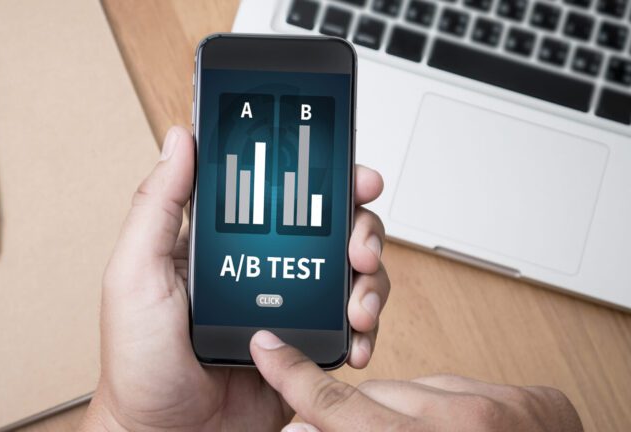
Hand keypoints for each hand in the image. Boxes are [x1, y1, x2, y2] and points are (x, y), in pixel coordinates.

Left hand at [79, 126, 389, 430]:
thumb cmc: (140, 363)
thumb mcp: (136, 273)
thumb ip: (157, 205)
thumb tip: (180, 140)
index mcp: (224, 243)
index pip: (279, 193)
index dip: (320, 178)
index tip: (347, 174)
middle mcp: (261, 268)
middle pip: (329, 228)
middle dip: (360, 227)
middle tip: (360, 246)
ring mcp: (287, 308)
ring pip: (349, 272)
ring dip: (371, 277)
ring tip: (360, 302)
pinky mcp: (304, 346)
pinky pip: (351, 325)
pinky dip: (367, 326)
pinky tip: (358, 336)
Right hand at [250, 330, 582, 431]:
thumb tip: (314, 426)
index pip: (336, 405)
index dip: (293, 376)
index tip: (268, 348)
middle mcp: (465, 421)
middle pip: (375, 395)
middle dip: (362, 419)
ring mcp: (505, 405)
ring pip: (421, 388)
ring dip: (413, 416)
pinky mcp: (534, 398)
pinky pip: (468, 388)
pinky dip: (457, 412)